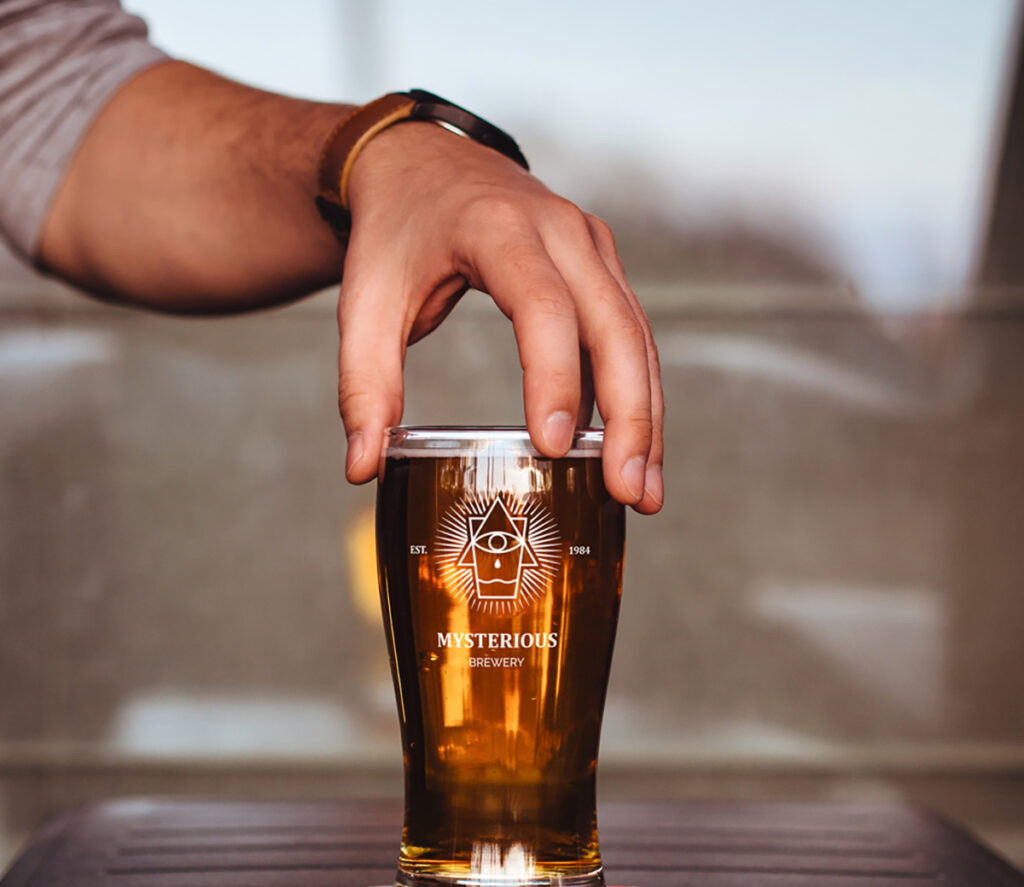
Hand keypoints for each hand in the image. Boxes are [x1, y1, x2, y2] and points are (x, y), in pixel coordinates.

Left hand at [338, 121, 663, 512]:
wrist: (422, 162)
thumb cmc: (394, 231)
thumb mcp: (365, 300)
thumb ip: (363, 384)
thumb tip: (361, 469)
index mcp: (497, 228)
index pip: (543, 307)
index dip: (553, 379)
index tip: (551, 447)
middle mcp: (560, 230)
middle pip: (613, 327)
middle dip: (628, 416)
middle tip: (628, 491)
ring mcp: (590, 244)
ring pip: (636, 336)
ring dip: (645, 416)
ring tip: (644, 491)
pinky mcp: (600, 266)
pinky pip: (630, 333)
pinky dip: (636, 393)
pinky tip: (628, 450)